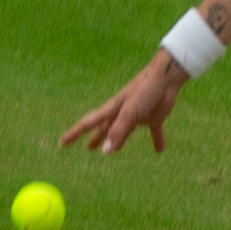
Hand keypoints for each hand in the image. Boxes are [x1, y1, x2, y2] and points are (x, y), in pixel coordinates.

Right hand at [62, 58, 184, 157]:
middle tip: (88, 149)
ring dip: (117, 141)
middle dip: (96, 137)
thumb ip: (119, 131)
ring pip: (124, 131)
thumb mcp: (130, 112)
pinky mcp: (154, 117)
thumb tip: (106, 151)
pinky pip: (154, 132)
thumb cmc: (145, 90)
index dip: (74, 133)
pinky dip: (156, 141)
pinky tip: (160, 150)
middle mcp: (122, 113)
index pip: (88, 123)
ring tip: (110, 150)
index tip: (62, 143)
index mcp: (112, 109)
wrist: (167, 78)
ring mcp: (138, 115)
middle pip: (105, 128)